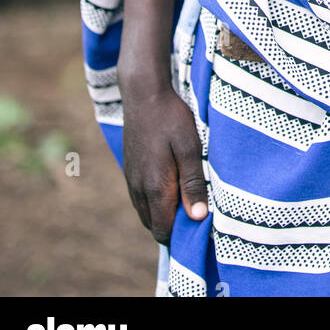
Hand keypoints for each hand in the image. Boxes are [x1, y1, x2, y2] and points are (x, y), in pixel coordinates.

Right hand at [119, 79, 208, 244]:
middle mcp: (138, 189)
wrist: (143, 93)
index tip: (200, 226)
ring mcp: (130, 180)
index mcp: (154, 187)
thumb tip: (198, 218)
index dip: (181, 236)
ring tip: (186, 197)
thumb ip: (193, 184)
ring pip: (146, 213)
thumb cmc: (171, 118)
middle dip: (173, 227)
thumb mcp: (190, 148)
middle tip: (196, 210)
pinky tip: (172, 184)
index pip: (163, 231)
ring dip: (164, 213)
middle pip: (154, 226)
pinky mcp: (129, 170)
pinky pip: (140, 199)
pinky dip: (155, 201)